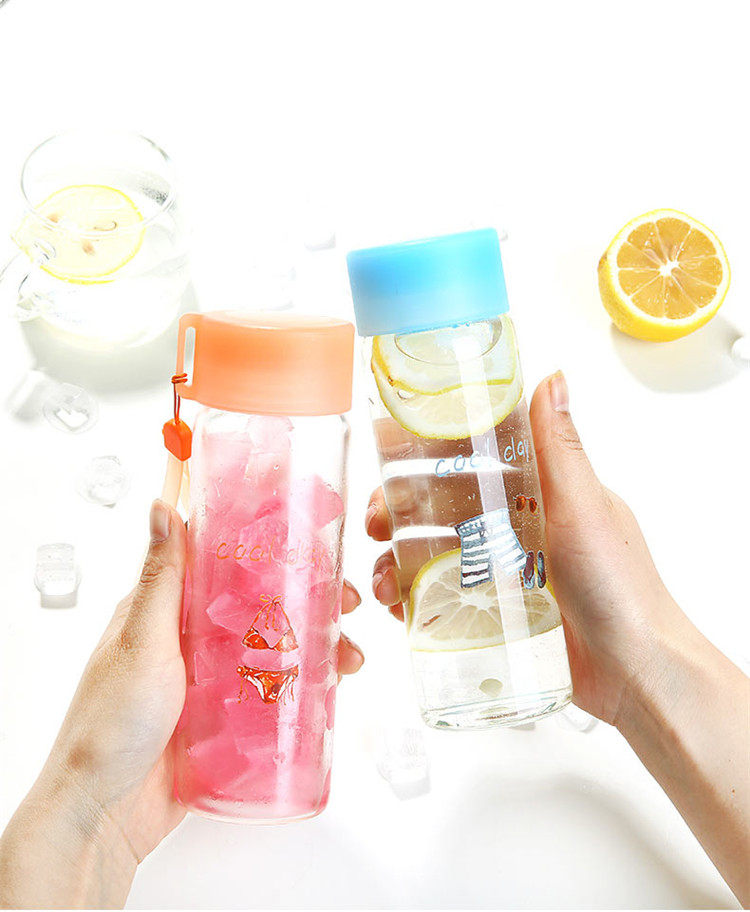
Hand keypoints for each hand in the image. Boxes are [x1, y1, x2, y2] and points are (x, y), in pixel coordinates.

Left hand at [0, 500, 363, 907]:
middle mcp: (195, 637)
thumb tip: (161, 506)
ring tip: (351, 654)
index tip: (308, 523)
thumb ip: (160, 581)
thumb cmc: (109, 725)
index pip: (222, 557)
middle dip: (310, 594)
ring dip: (318, 642)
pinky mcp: (229, 716)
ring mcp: (215, 677)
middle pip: (263, 601)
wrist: (104, 816)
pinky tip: (333, 686)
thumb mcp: (141, 642)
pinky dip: (307, 683)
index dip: (265, 538)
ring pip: (276, 645)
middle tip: (348, 598)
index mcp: (169, 609)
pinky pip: (274, 690)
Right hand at [365, 371, 685, 725]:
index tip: (388, 455)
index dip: (424, 455)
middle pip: (440, 506)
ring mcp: (503, 571)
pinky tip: (397, 607)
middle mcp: (516, 526)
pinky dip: (414, 597)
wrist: (635, 672)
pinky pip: (442, 596)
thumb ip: (560, 448)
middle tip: (375, 523)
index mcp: (537, 491)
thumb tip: (552, 377)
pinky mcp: (494, 613)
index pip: (470, 458)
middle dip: (397, 509)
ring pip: (434, 552)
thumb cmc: (619, 584)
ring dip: (397, 558)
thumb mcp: (583, 507)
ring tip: (383, 580)